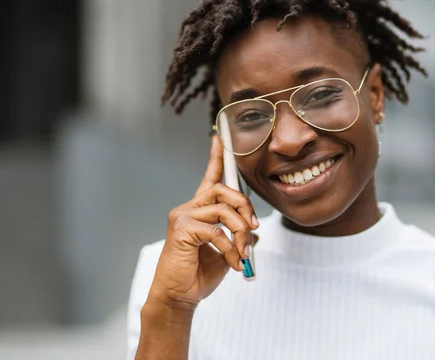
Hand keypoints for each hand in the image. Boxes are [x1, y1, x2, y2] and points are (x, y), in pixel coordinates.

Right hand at [146, 136, 258, 310]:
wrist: (179, 296)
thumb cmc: (199, 275)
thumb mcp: (228, 253)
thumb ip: (239, 238)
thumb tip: (255, 232)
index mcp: (200, 211)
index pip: (210, 178)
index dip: (216, 157)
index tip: (219, 138)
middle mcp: (189, 208)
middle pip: (223, 189)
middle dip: (245, 207)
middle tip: (254, 227)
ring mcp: (183, 216)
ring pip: (222, 209)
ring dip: (240, 231)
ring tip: (244, 252)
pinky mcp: (181, 229)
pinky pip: (216, 231)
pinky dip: (230, 248)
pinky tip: (234, 263)